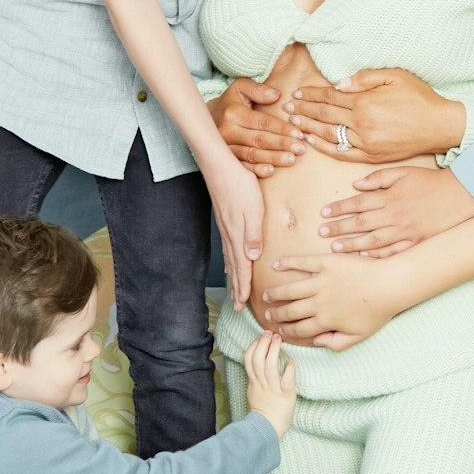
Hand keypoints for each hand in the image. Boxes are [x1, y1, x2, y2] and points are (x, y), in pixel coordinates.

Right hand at [203, 151, 264, 310]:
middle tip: (238, 306)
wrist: (219, 167)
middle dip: (237, 288)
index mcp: (238, 236)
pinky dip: (230, 261)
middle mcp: (230, 236)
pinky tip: (231, 263)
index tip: (243, 304)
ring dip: (234, 277)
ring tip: (235, 290)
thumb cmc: (240, 185)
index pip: (242, 267)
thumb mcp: (253, 209)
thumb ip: (253, 235)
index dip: (244, 286)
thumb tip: (252, 259)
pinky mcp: (224, 221)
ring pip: (230, 259)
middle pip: (235, 268)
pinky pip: (228, 248)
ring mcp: (226, 229)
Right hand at [209, 78, 301, 177]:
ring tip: (291, 159)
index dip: (281, 128)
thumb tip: (276, 95)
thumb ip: (257, 89)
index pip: (262, 122)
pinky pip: (243, 167)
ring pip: (252, 155)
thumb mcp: (240, 88)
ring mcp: (226, 148)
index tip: (299, 133)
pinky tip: (271, 171)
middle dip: (281, 144)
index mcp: (233, 113)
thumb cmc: (230, 103)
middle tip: (300, 148)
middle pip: (259, 140)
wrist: (207, 121)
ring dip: (273, 158)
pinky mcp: (227, 159)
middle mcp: (227, 132)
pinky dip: (256, 170)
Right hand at [242, 329, 296, 435]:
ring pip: (270, 366)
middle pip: (258, 359)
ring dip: (274, 351)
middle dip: (263, 344)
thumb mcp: (253, 391)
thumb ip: (256, 376)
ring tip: (279, 339)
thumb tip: (259, 362)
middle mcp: (262, 383)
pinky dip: (289, 370)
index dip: (253, 345)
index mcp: (254, 381)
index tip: (260, 336)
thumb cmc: (263, 409)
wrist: (267, 428)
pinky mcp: (285, 395)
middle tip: (270, 333)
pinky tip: (291, 362)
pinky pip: (287, 381)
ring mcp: (273, 389)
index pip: (249, 359)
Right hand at [254, 257, 403, 351]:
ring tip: (266, 295)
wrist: (389, 285)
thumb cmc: (378, 312)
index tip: (278, 331)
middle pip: (291, 310)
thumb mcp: (360, 336)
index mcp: (326, 321)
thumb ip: (337, 343)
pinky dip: (287, 263)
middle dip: (277, 314)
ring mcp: (321, 282)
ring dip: (276, 293)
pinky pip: (302, 263)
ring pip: (291, 289)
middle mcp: (319, 303)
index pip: (300, 329)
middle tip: (268, 314)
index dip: (286, 331)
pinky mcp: (326, 263)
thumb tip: (318, 342)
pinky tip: (277, 265)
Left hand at [285, 66, 465, 163]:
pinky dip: (325, 147)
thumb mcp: (395, 76)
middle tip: (288, 107)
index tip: (297, 93)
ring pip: (329, 135)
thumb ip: (364, 78)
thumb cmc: (419, 97)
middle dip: (304, 110)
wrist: (440, 125)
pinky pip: (342, 153)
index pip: (329, 97)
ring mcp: (366, 142)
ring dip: (309, 128)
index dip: (311, 95)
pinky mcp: (372, 156)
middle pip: (325, 115)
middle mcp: (362, 124)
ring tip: (294, 123)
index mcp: (365, 102)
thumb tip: (338, 84)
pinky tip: (313, 142)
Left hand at [318, 164, 473, 256]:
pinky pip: (392, 252)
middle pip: (360, 223)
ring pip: (372, 240)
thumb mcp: (403, 172)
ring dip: (351, 245)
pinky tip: (362, 257)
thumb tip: (356, 185)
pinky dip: (376, 255)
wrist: (460, 194)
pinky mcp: (415, 242)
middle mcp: (394, 215)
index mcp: (390, 196)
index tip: (323, 212)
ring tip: (334, 248)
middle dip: (338, 228)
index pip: (358, 203)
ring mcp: (405, 231)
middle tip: (320, 233)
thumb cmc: (430, 181)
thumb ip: (378, 178)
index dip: (339, 208)